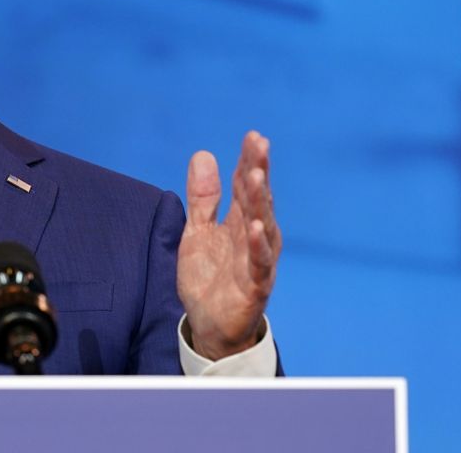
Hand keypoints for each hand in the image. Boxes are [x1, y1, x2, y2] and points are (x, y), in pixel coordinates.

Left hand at [176, 131, 280, 359]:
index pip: (246, 186)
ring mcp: (257, 260)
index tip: (253, 136)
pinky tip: (257, 227)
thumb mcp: (199, 230)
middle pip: (257, 199)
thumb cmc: (211, 276)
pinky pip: (259, 263)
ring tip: (257, 176)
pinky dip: (258, 245)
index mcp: (241, 221)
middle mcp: (254, 236)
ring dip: (261, 202)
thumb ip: (203, 196)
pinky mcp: (256, 284)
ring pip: (262, 225)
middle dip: (258, 171)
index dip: (249, 161)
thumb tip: (203, 154)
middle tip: (260, 144)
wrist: (210, 324)